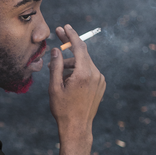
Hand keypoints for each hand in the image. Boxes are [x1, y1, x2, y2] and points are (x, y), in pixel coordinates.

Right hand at [48, 24, 105, 142]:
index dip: (71, 35)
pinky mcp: (101, 85)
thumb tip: (56, 50)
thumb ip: (56, 66)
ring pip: (85, 63)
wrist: (77, 128)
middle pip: (82, 53)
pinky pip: (89, 72)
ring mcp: (100, 80)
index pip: (79, 47)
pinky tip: (68, 80)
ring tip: (58, 73)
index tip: (65, 26)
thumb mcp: (54, 87)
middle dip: (69, 47)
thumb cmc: (63, 109)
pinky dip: (78, 71)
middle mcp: (95, 74)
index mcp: (84, 73)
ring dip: (72, 63)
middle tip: (58, 39)